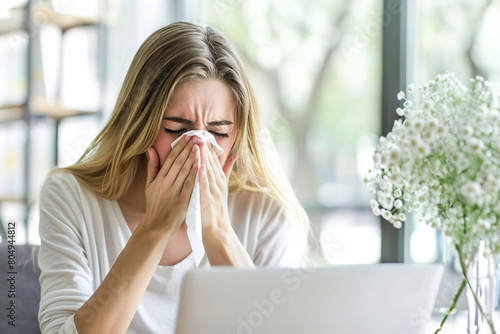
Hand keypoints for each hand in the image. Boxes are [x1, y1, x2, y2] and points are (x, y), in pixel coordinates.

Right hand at [143, 136, 199, 233]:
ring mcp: (175, 193)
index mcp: (160, 179)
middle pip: (179, 163)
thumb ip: (152, 166)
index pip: (171, 159)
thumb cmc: (154, 204)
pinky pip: (189, 186)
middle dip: (188, 148)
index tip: (187, 137)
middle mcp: (167, 184)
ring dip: (193, 158)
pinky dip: (194, 176)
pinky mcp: (182, 202)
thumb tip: (150, 149)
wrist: (157, 225)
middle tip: (197, 137)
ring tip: (200, 146)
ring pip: (185, 172)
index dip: (179, 147)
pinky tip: (200, 166)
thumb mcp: (149, 185)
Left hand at [198, 142, 253, 266]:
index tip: (201, 134)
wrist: (216, 229)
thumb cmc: (215, 207)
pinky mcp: (209, 201)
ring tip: (198, 146)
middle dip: (205, 149)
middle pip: (211, 163)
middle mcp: (218, 184)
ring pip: (208, 172)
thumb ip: (226, 169)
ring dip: (204, 159)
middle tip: (199, 134)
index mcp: (219, 179)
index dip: (207, 147)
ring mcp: (214, 192)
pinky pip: (205, 187)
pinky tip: (199, 167)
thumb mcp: (221, 186)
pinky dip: (203, 177)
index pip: (213, 159)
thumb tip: (234, 153)